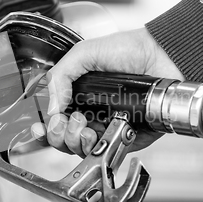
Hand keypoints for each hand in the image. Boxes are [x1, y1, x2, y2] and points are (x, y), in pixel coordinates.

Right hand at [33, 27, 184, 155]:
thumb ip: (60, 76)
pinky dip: (98, 147)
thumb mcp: (84, 53)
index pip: (55, 120)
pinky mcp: (128, 137)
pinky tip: (97, 133)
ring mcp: (109, 127)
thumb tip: (50, 107)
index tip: (40, 127)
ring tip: (84, 126)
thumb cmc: (129, 49)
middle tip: (68, 120)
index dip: (45, 128)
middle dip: (59, 135)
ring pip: (82, 150)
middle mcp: (92, 114)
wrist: (161, 55)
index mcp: (79, 96)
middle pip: (64, 139)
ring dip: (75, 142)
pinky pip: (107, 152)